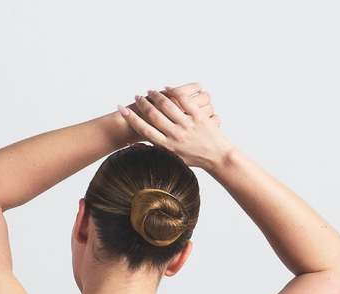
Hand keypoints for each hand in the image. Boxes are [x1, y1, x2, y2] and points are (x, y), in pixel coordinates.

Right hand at [116, 84, 234, 172]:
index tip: (121, 109)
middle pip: (153, 115)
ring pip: (167, 104)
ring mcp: (187, 125)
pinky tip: (167, 88)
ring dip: (156, 95)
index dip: (131, 118)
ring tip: (150, 91)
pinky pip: (183, 99)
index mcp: (168, 147)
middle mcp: (176, 135)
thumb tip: (137, 145)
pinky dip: (173, 91)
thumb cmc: (195, 159)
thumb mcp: (174, 159)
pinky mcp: (198, 116)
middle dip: (142, 104)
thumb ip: (158, 150)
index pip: (144, 130)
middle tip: (136, 97)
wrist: (218, 158)